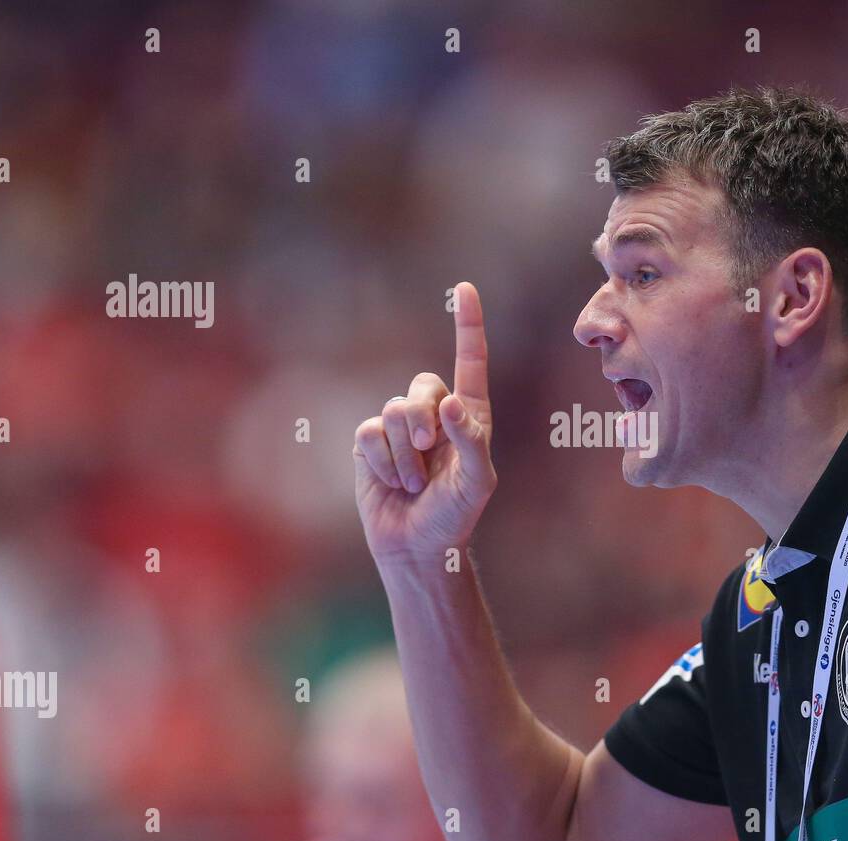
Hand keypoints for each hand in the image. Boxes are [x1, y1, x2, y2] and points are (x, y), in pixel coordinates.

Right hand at [353, 282, 496, 563]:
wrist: (416, 545)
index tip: (464, 288)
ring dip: (405, 455)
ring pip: (392, 413)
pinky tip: (393, 483)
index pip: (470, 362)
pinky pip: (369, 434)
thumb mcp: (478, 482)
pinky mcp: (371, 444)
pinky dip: (383, 462)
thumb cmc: (455, 515)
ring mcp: (400, 428)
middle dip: (422, 421)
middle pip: (421, 387)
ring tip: (414, 483)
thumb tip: (450, 403)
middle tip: (428, 452)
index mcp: (470, 415)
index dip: (468, 325)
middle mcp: (435, 413)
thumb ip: (471, 441)